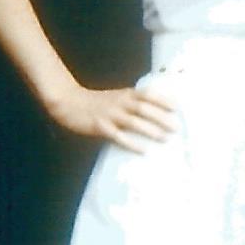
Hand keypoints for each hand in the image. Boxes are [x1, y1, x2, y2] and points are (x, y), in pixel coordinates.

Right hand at [46, 80, 176, 152]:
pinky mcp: (99, 127)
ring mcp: (109, 115)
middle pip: (143, 108)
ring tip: (165, 138)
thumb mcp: (115, 97)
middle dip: (161, 117)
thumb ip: (131, 102)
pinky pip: (118, 136)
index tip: (177, 107)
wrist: (68, 102)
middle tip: (176, 127)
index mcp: (124, 95)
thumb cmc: (94, 102)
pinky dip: (132, 143)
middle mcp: (119, 103)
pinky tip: (143, 150)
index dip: (162, 100)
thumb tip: (153, 112)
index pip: (147, 94)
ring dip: (150, 130)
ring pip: (133, 121)